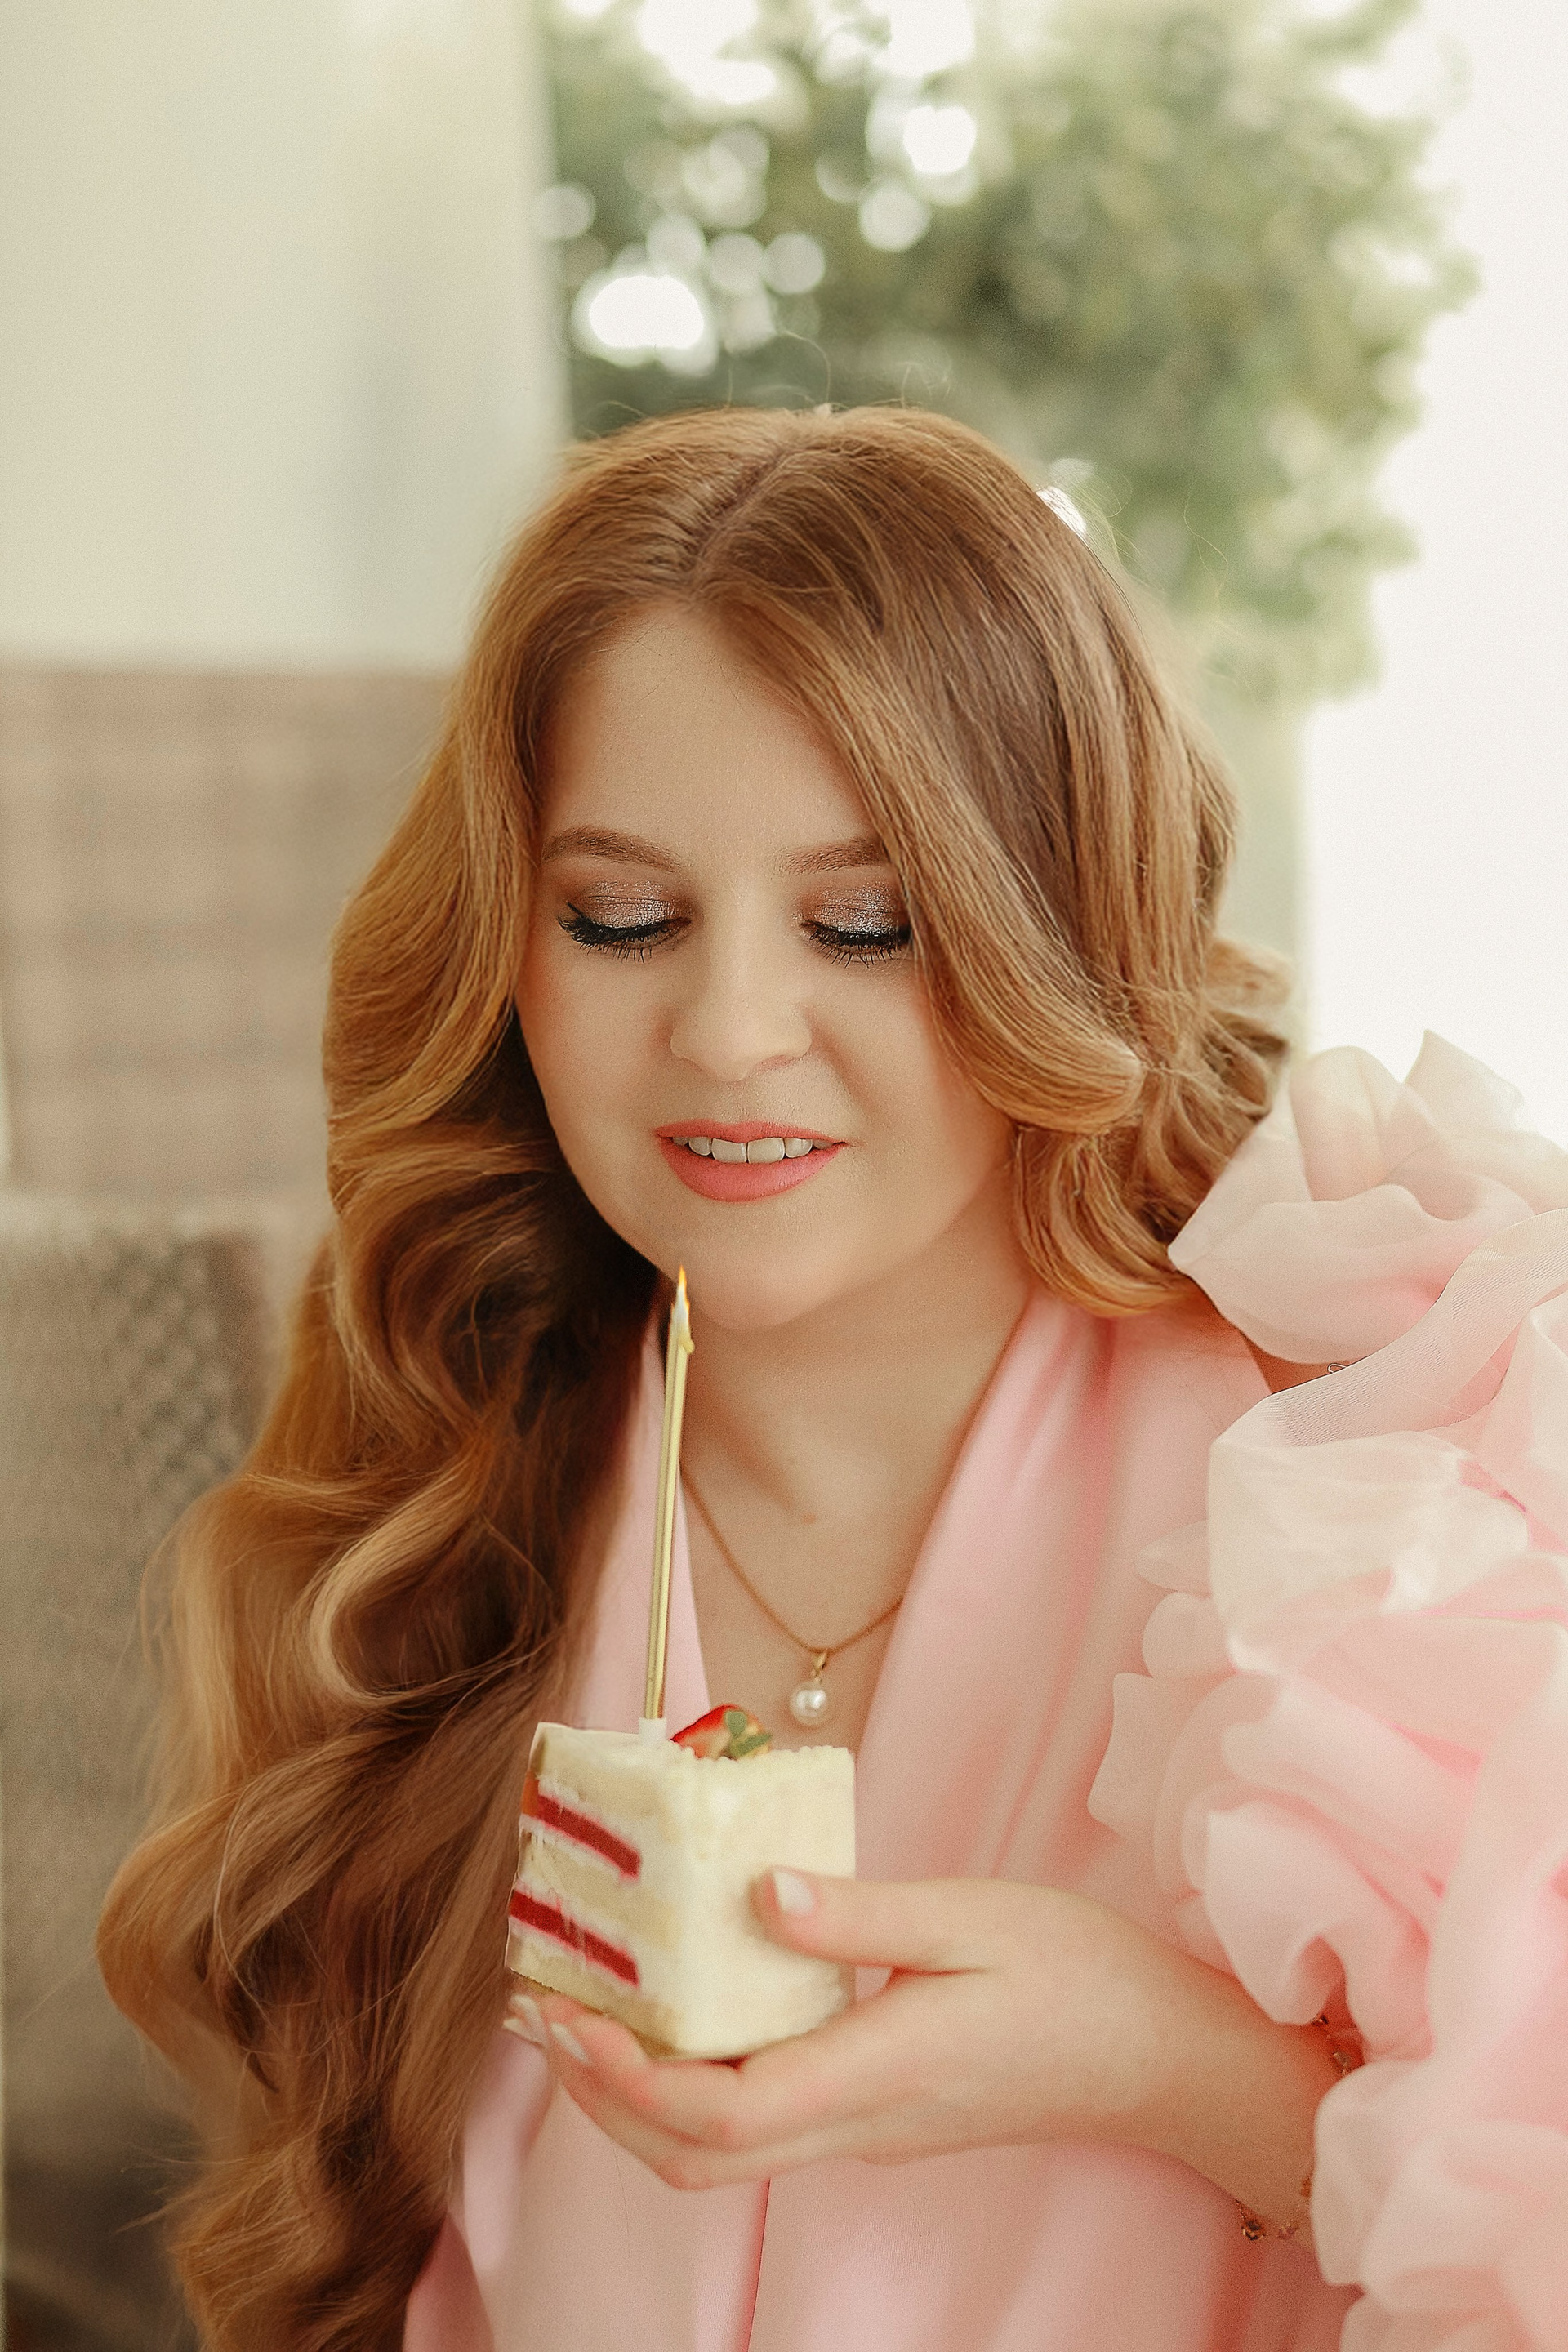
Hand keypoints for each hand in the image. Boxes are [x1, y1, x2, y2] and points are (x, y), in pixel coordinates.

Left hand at [503, 1870, 1328, 2210]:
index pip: (715, 2113)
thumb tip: (752, 1892)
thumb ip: (859, 1913)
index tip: (564, 2010)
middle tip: (545, 2009)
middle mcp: (855, 2124)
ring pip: (722, 2150)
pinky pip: (761, 2121)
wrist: (1164, 2059)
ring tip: (591, 2006)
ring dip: (640, 2092)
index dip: (622, 2075)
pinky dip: (696, 2079)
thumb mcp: (971, 1918)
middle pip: (694, 2155)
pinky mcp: (877, 2113)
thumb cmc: (1080, 1978)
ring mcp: (866, 2130)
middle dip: (603, 2093)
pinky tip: (685, 2007)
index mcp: (872, 2074)